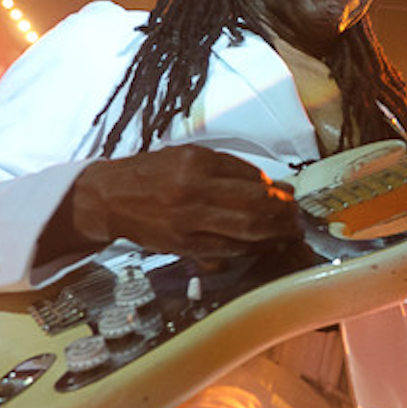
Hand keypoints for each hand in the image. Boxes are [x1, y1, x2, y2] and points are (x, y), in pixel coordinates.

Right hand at [46, 145, 299, 262]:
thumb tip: (267, 184)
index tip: (290, 193)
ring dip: (274, 235)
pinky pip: (226, 251)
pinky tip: (263, 245)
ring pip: (245, 233)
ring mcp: (188, 223)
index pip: (250, 177)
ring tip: (289, 232)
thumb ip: (226, 168)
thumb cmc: (151, 173)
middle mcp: (193, 194)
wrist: (108, 198)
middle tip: (297, 217)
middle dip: (283, 215)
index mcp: (196, 164)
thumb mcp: (187, 156)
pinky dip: (250, 249)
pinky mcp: (183, 246)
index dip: (277, 189)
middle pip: (254, 208)